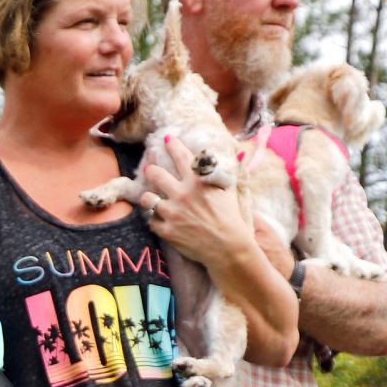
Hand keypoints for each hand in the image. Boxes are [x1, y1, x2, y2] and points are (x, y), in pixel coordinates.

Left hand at [128, 133, 235, 264]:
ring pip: (147, 199)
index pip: (181, 157)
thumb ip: (228, 170)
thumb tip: (239, 152)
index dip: (172, 145)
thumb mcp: (231, 189)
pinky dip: (155, 220)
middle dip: (150, 169)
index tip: (167, 139)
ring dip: (147, 197)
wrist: (228, 247)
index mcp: (197, 181)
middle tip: (149, 168)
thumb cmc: (231, 217)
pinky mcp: (167, 231)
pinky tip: (159, 220)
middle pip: (155, 174)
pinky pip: (151, 221)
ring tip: (149, 197)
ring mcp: (172, 213)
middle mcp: (182, 194)